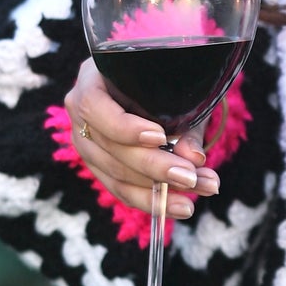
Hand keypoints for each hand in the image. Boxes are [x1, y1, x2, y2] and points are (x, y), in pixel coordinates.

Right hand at [64, 58, 218, 225]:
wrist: (155, 85)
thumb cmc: (166, 81)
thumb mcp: (177, 93)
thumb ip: (185, 124)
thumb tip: (194, 158)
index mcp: (91, 80)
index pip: (94, 107)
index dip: (125, 127)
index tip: (160, 137)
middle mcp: (80, 113)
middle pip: (110, 148)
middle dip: (155, 167)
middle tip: (192, 177)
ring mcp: (86, 143)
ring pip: (116, 175)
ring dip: (161, 191)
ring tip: (204, 188)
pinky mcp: (99, 167)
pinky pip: (122, 189)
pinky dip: (154, 200)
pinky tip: (182, 205)